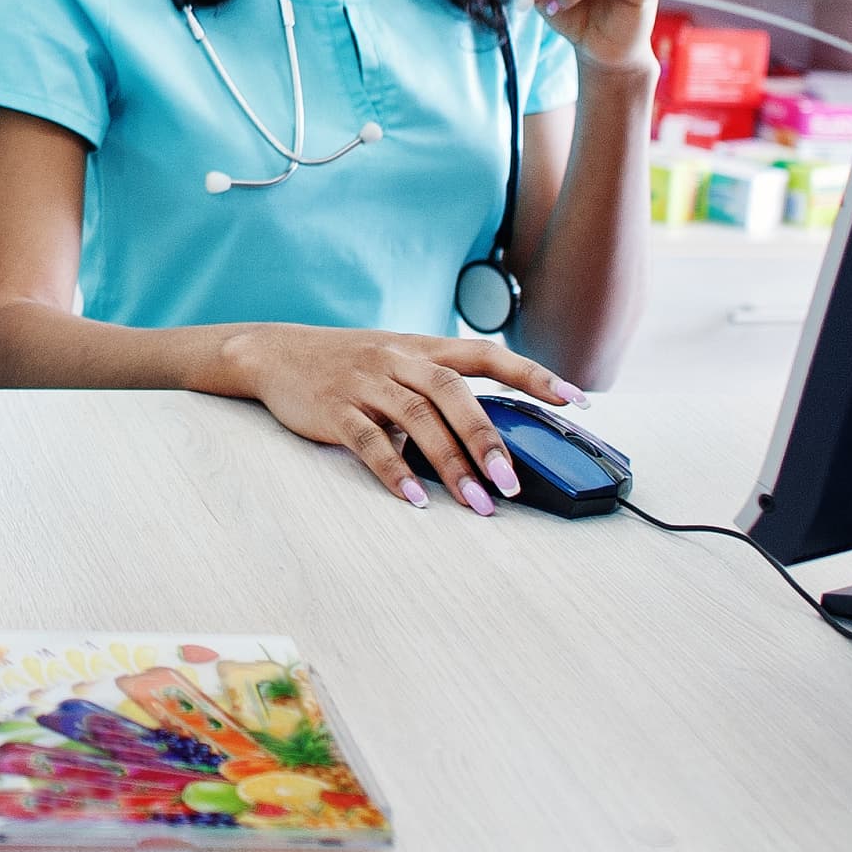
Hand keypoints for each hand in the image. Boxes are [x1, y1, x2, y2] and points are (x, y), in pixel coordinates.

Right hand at [220, 327, 583, 511]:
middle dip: (487, 439)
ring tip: (477, 504)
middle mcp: (398, 359)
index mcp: (422, 347)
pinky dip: (394, 471)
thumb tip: (495, 434)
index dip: (533, 374)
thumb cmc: (349, 363)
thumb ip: (440, 389)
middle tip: (512, 484)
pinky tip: (415, 498)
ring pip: (417, 420)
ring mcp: (364, 382)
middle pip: (452, 392)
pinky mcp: (333, 408)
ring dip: (451, 465)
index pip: (486, 354)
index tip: (576, 400)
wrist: (274, 352)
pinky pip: (368, 441)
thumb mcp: (398, 361)